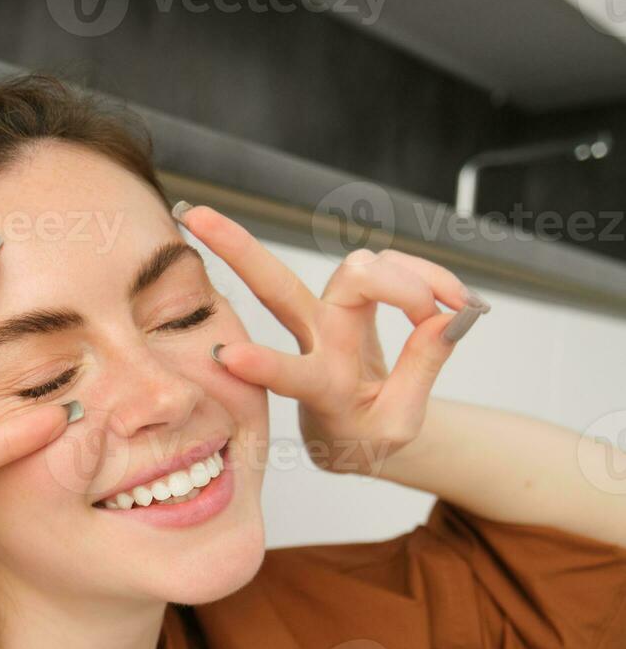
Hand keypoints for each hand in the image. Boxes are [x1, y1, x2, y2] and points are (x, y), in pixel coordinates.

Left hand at [175, 203, 488, 474]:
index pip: (288, 374)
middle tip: (194, 213)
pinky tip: (454, 299)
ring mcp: (327, 312)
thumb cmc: (369, 434)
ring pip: (358, 268)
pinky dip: (425, 276)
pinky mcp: (350, 295)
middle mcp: (312, 340)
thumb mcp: (400, 422)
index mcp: (317, 387)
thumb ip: (421, 369)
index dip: (262, 366)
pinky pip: (388, 267)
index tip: (224, 357)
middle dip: (236, 248)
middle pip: (275, 286)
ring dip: (411, 279)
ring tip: (454, 305)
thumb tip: (445, 319)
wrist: (357, 435)